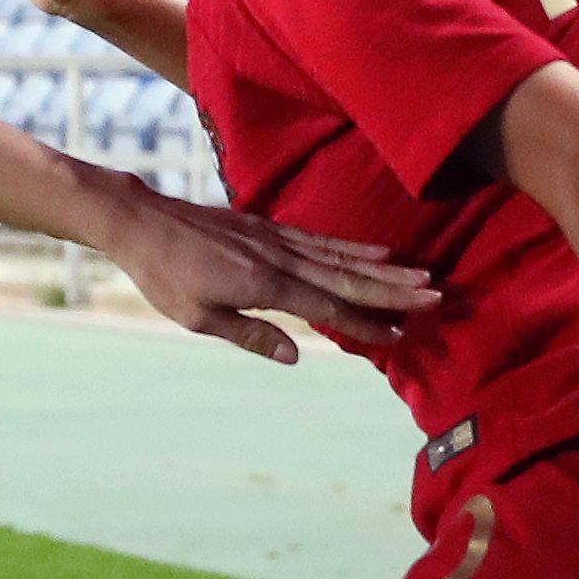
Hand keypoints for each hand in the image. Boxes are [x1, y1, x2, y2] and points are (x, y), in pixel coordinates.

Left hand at [94, 179, 434, 364]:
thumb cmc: (164, 276)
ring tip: (421, 275)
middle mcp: (278, 258)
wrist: (142, 222)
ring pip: (340, 256)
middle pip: (346, 277)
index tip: (402, 334)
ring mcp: (277, 239)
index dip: (366, 322)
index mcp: (263, 285)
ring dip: (383, 268)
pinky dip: (353, 246)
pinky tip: (377, 251)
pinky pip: (321, 240)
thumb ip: (249, 334)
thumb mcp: (197, 316)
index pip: (327, 307)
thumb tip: (296, 356)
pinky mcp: (269, 227)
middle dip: (392, 291)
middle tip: (436, 298)